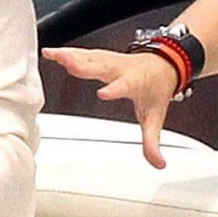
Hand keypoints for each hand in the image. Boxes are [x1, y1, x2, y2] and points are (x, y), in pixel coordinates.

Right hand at [42, 46, 177, 168]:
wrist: (165, 64)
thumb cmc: (156, 88)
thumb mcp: (155, 117)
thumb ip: (152, 142)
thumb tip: (158, 164)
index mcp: (134, 83)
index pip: (124, 87)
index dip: (114, 90)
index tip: (102, 93)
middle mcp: (120, 69)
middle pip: (100, 67)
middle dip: (85, 65)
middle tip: (68, 63)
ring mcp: (110, 61)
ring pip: (89, 57)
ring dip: (70, 56)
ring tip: (52, 54)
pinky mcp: (102, 56)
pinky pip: (83, 53)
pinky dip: (67, 52)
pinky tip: (52, 53)